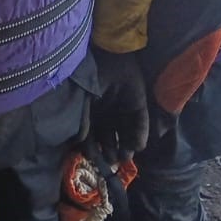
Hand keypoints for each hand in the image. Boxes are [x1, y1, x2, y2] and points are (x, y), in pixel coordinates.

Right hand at [90, 50, 150, 166]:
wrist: (107, 58)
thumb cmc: (88, 78)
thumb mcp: (80, 102)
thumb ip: (81, 122)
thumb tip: (79, 142)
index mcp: (90, 112)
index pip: (92, 135)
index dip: (93, 148)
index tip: (94, 160)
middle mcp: (107, 113)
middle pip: (109, 137)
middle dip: (111, 151)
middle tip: (112, 162)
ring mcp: (123, 109)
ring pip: (125, 133)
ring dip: (126, 147)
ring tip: (124, 158)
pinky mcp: (138, 105)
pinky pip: (141, 123)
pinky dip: (140, 135)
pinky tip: (137, 146)